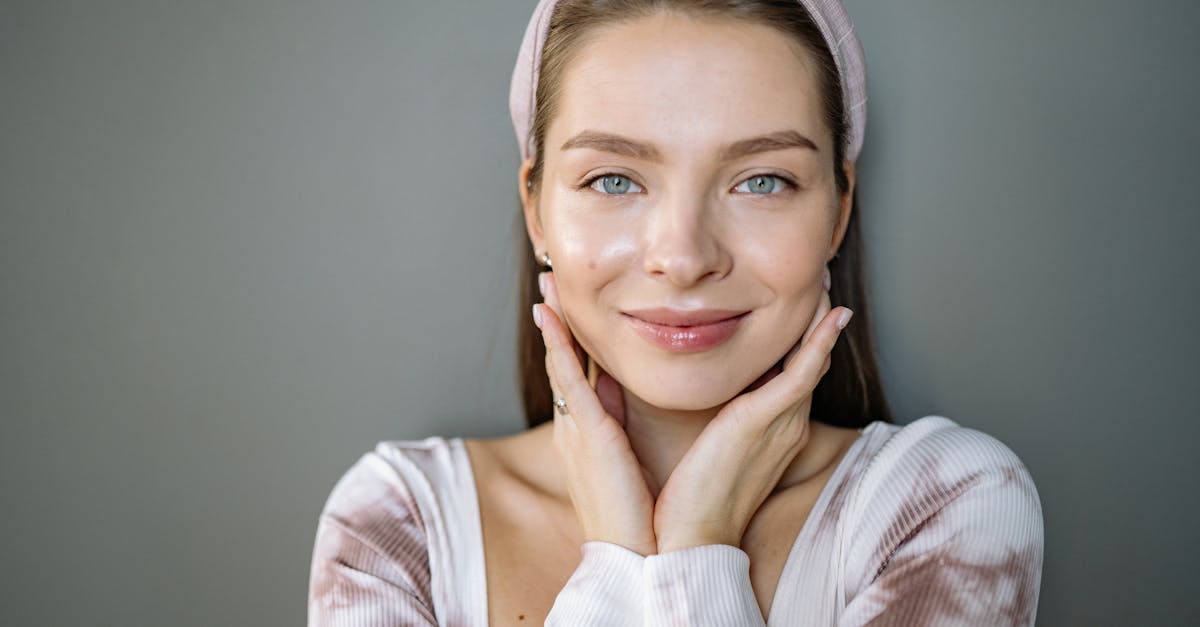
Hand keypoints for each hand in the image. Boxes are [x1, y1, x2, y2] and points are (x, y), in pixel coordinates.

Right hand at [534, 271, 657, 555]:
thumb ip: (623, 422)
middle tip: (551, 282)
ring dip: (555, 321)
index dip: (574, 338)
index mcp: (590, 433)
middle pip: (565, 361)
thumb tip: (623, 390)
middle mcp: (576, 427)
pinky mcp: (587, 433)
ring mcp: (577, 428)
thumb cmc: (642, 515)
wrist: (639, 555)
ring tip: (548, 285)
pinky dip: (558, 345)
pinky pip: (569, 378)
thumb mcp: (628, 458)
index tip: (569, 306)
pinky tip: (550, 316)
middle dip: (558, 321)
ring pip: (562, 362)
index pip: (581, 374)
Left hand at [653, 268, 851, 552]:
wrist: (688, 538)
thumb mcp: (705, 446)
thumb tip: (686, 386)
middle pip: (808, 360)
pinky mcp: (768, 421)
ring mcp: (781, 422)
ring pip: (810, 359)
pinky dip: (819, 342)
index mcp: (768, 428)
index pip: (790, 373)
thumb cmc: (689, 498)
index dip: (799, 337)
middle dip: (815, 319)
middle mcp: (783, 423)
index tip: (796, 303)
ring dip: (820, 318)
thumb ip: (709, 416)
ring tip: (823, 281)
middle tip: (817, 278)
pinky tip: (832, 316)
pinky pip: (803, 373)